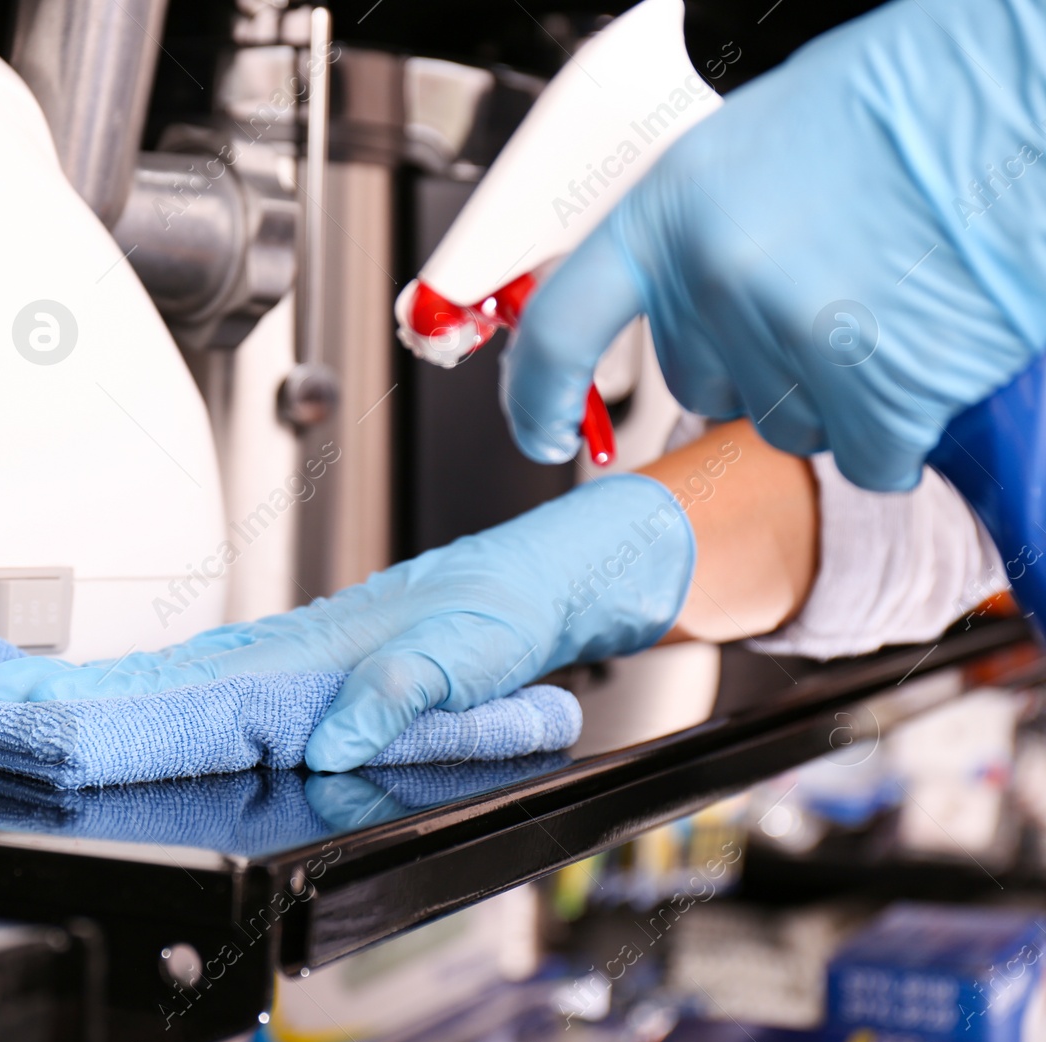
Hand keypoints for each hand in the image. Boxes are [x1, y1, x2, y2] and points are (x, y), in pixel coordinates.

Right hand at [0, 474, 694, 771]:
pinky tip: (96, 708)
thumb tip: (333, 738)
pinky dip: (122, 697)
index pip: (163, 697)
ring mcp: (272, 665)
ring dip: (61, 694)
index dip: (71, 708)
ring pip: (147, 684)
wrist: (544, 576)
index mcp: (303, 664)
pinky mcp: (284, 675)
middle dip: (27, 692)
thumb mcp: (476, 653)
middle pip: (128, 685)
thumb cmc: (510, 606)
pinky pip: (184, 689)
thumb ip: (405, 695)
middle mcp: (273, 662)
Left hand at [505, 0, 1045, 491]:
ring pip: (788, 427)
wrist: (1018, 87)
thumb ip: (703, 239)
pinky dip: (902, 428)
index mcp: (671, 209)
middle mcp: (716, 276)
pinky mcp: (880, 386)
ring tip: (891, 304)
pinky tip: (928, 351)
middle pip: (701, 386)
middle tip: (829, 297)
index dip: (540, 395)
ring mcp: (795, 335)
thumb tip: (681, 310)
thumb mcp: (758, 150)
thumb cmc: (906, 102)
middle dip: (757, 364)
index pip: (562, 326)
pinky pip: (870, 457)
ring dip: (835, 394)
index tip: (544, 431)